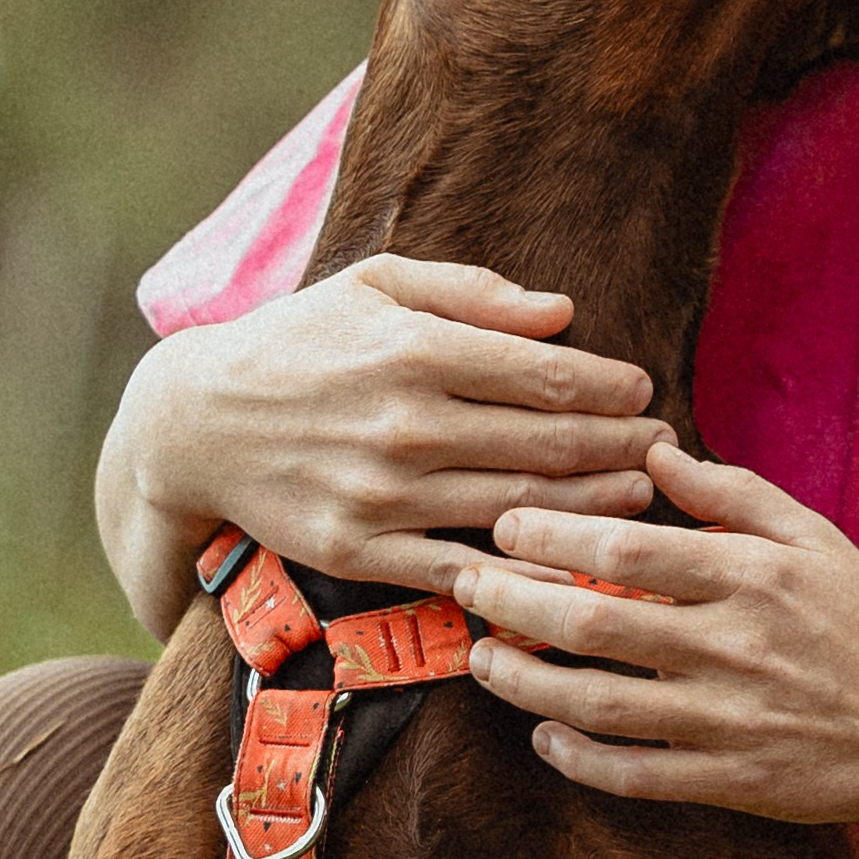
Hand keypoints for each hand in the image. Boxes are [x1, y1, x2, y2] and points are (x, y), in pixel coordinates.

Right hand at [107, 257, 671, 610]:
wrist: (194, 422)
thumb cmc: (300, 339)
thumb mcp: (377, 283)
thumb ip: (474, 293)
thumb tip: (560, 312)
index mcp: (415, 349)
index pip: (544, 374)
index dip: (608, 386)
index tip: (643, 390)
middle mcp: (404, 424)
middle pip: (544, 445)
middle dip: (619, 445)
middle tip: (664, 448)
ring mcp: (381, 495)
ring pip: (516, 510)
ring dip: (591, 508)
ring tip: (640, 498)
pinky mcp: (358, 552)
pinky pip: (458, 572)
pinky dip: (522, 574)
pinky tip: (570, 566)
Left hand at [455, 440, 858, 832]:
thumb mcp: (814, 536)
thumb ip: (732, 491)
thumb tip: (654, 450)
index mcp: (754, 575)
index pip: (628, 549)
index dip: (554, 536)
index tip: (506, 524)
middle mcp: (735, 647)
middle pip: (595, 624)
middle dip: (514, 603)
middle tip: (467, 585)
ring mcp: (729, 722)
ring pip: (600, 705)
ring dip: (526, 682)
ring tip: (482, 660)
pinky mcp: (730, 783)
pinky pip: (634, 775)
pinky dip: (579, 758)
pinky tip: (543, 732)